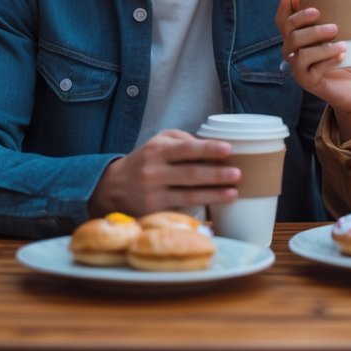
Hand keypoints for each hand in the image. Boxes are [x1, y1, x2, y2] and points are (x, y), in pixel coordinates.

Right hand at [88, 130, 239, 216]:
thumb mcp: (158, 142)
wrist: (113, 187)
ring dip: (213, 194)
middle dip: (216, 174)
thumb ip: (182, 140)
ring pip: (188, 194)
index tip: (228, 149)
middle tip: (238, 174)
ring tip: (233, 192)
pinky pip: (180, 209)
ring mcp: (153, 193)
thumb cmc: (145, 161)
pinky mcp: (153, 211)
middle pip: (190, 173)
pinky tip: (215, 209)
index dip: (207, 149)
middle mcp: (154, 171)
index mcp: (158, 150)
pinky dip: (199, 208)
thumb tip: (210, 145)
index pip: (186, 148)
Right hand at [275, 0, 350, 140]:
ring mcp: (299, 69)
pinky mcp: (308, 83)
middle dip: (304, 22)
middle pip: (289, 35)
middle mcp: (294, 53)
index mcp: (299, 39)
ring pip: (300, 53)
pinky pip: (313, 70)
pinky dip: (328, 61)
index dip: (283, 9)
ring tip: (341, 43)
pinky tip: (341, 56)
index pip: (283, 23)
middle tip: (325, 19)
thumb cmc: (347, 60)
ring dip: (321, 45)